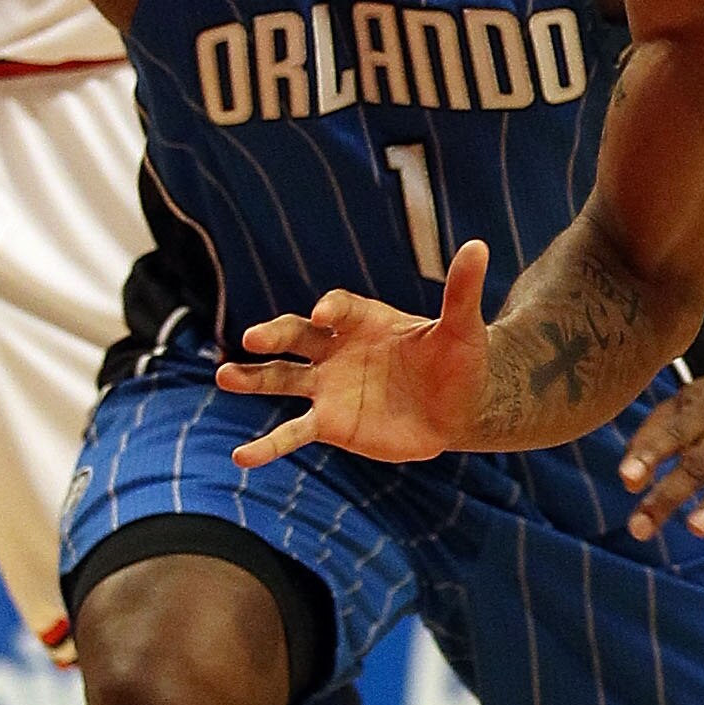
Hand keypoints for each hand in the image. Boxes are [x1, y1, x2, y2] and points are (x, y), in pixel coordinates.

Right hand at [216, 239, 492, 467]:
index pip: (338, 308)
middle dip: (274, 334)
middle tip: (252, 337)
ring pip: (280, 379)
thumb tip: (479, 246)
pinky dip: (267, 445)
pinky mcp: (330, 424)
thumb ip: (462, 290)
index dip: (330, 309)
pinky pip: (292, 432)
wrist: (459, 408)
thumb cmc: (461, 362)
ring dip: (251, 377)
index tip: (325, 314)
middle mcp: (336, 349)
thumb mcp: (463, 328)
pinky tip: (241, 457)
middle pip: (295, 336)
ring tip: (224, 376)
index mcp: (363, 320)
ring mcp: (328, 387)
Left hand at [618, 365, 703, 542]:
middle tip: (641, 528)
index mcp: (698, 413)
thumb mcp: (679, 404)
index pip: (670, 435)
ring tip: (698, 528)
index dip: (648, 455)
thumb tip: (628, 481)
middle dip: (669, 496)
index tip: (629, 478)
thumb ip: (650, 437)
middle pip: (697, 466)